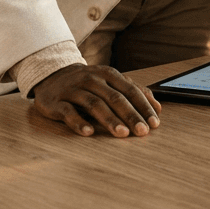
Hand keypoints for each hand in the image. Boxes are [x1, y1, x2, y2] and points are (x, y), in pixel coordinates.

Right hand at [31, 64, 161, 137]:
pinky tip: (89, 132)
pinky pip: (68, 112)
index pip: (130, 90)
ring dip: (110, 120)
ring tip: (122, 134)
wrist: (51, 75)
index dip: (143, 107)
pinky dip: (79, 122)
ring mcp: (73, 90)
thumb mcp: (110, 82)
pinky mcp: (56, 102)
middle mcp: (91, 79)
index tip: (155, 123)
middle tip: (142, 131)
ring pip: (94, 104)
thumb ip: (133, 92)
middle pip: (114, 98)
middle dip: (130, 115)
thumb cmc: (87, 82)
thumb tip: (157, 107)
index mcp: (108, 74)